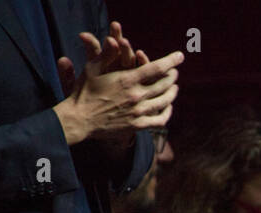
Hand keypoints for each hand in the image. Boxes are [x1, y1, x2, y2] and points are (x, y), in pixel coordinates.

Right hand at [52, 47, 181, 146]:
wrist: (80, 119)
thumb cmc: (84, 91)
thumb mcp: (92, 68)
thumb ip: (106, 54)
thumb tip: (113, 38)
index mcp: (127, 80)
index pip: (156, 68)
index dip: (171, 61)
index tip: (180, 56)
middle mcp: (136, 96)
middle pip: (164, 85)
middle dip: (172, 76)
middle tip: (175, 72)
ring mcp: (139, 112)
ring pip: (165, 102)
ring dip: (172, 93)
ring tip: (174, 88)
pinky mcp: (138, 125)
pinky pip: (160, 120)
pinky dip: (167, 112)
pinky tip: (168, 107)